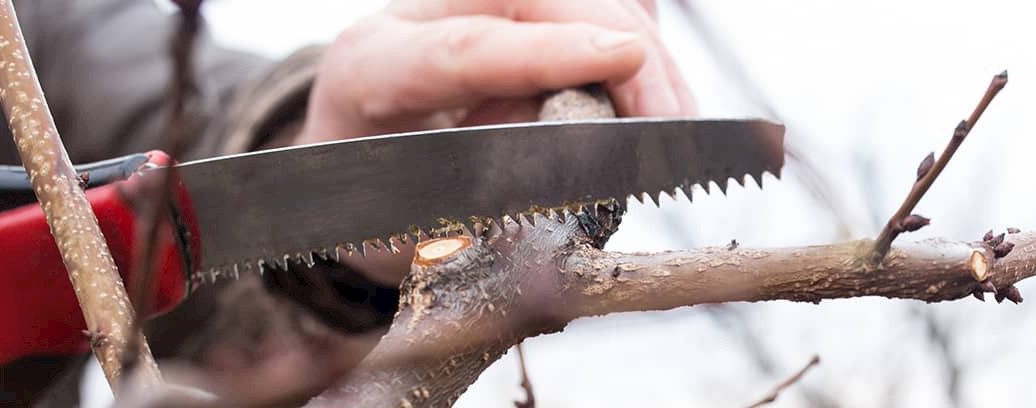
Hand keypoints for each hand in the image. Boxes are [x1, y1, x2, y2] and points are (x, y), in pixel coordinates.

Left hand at [297, 0, 691, 282]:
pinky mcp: (516, 9)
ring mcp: (470, 1)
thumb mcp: (412, 231)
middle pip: (538, 1)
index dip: (550, 53)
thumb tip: (574, 159)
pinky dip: (634, 35)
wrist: (360, 174)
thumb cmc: (381, 211)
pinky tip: (653, 81)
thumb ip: (482, 204)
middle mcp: (420, 15)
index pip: (466, 48)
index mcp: (375, 68)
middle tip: (671, 122)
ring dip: (642, 52)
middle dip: (623, 51)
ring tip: (675, 120)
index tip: (625, 59)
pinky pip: (589, 4)